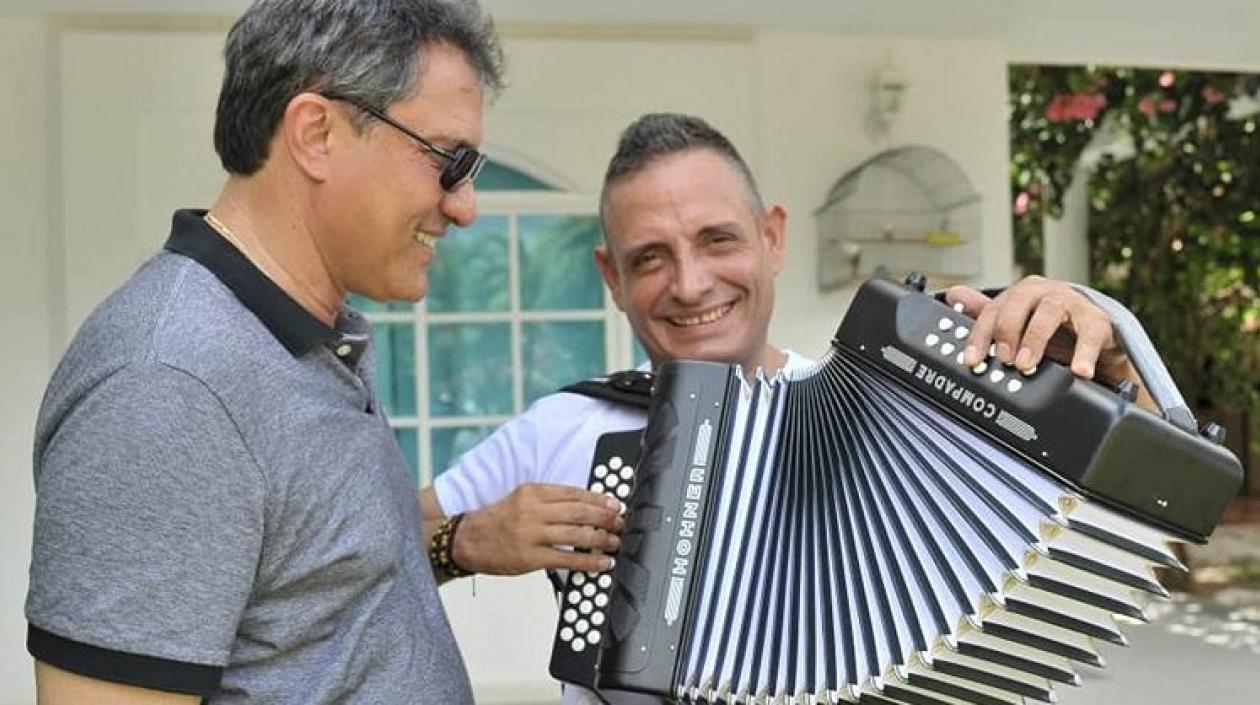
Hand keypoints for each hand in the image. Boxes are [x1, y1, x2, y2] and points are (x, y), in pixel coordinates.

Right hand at [452, 483, 624, 575]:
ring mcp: (532, 534)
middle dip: (604, 518)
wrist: (468, 540)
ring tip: (614, 542)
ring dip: (601, 539)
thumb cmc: (497, 520)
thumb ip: (549, 501)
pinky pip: (566, 560)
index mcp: (532, 492)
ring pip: (576, 535)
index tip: (613, 504)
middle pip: (579, 512)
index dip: (598, 498)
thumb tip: (584, 507)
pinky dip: (588, 561)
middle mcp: (533, 510)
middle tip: (619, 523)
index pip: (574, 492)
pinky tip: (601, 562)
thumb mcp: (521, 499)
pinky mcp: (530, 558)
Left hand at [946, 275, 1130, 382]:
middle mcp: (1044, 293)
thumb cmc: (1051, 328)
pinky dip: (1084, 353)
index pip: (993, 310)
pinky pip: (1091, 333)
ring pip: (1050, 312)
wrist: (1094, 334)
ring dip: (1035, 338)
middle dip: (1006, 331)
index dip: (980, 335)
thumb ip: (988, 313)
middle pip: (1018, 302)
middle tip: (1002, 358)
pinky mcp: (1098, 320)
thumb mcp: (1017, 324)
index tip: (972, 359)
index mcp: (1021, 294)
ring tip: (1027, 364)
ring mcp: (1072, 304)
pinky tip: (1078, 371)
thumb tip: (953, 295)